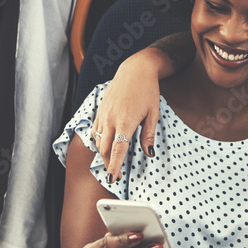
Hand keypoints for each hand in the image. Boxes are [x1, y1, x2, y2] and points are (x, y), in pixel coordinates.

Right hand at [92, 54, 162, 181]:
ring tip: (110, 162)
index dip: (114, 167)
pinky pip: (95, 130)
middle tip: (113, 175)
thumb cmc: (147, 90)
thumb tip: (149, 153)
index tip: (112, 179)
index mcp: (126, 122)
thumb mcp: (153, 113)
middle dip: (108, 164)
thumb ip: (148, 135)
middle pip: (105, 149)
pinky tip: (104, 145)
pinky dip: (98, 140)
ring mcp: (103, 114)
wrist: (135, 69)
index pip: (117, 150)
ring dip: (103, 153)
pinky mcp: (100, 109)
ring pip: (98, 140)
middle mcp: (111, 119)